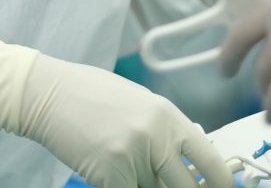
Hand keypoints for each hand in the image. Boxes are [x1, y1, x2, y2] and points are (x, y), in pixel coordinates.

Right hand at [0, 29, 233, 187]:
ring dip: (143, 185)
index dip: (222, 185)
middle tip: (163, 182)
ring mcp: (134, 156)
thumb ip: (165, 131)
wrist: (48, 92)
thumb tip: (188, 163)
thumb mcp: (138, 104)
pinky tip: (108, 171)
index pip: (210, 161)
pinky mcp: (110, 175)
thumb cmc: (90, 94)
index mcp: (166, 115)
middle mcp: (156, 135)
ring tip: (125, 164)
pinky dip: (122, 187)